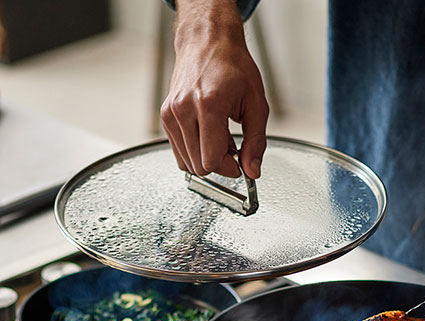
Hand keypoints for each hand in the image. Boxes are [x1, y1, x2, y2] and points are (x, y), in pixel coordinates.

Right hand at [160, 1, 267, 179]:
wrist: (208, 41)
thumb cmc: (233, 66)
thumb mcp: (256, 105)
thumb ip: (256, 142)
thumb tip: (252, 171)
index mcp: (208, 105)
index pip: (211, 161)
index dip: (229, 168)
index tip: (239, 162)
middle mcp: (184, 109)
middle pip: (199, 165)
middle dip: (219, 163)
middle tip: (232, 147)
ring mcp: (171, 112)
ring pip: (187, 162)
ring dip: (206, 157)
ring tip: (221, 138)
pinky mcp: (165, 115)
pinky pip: (179, 151)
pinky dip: (195, 150)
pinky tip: (208, 135)